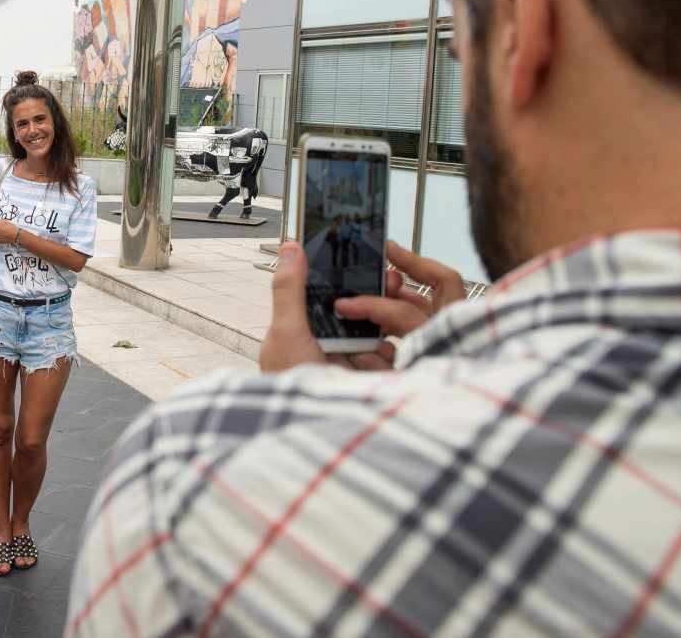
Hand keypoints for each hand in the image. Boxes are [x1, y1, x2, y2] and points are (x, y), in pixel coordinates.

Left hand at [260, 241, 465, 373]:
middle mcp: (336, 350)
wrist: (309, 435)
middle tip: (392, 286)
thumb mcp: (286, 333)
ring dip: (383, 338)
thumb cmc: (290, 386)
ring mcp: (357, 370)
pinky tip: (383, 366)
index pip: (340, 298)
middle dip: (380, 304)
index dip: (359, 281)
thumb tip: (292, 245)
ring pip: (384, 340)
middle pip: (367, 317)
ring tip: (370, 346)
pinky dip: (392, 362)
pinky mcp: (376, 386)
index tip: (380, 263)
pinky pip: (394, 363)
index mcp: (312, 332)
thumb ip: (290, 290)